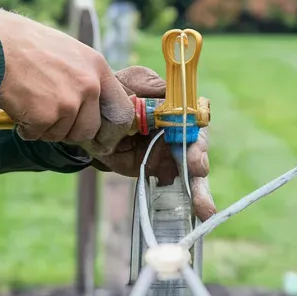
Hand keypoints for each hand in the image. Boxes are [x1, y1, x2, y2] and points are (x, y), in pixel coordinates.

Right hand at [0, 9, 134, 151]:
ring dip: (43, 127)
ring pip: (60, 134)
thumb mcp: (66, 51)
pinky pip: (36, 134)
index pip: (120, 109)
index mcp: (97, 67)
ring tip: (27, 103)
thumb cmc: (23, 43)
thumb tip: (90, 106)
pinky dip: (24, 128)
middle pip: (88, 129)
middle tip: (49, 118)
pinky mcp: (45, 117)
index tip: (99, 135)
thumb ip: (82, 76)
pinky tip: (16, 106)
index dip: (109, 127)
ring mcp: (68, 103)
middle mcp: (89, 86)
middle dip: (68, 129)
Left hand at [82, 65, 216, 221]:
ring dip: (198, 189)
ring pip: (191, 173)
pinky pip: (174, 187)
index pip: (196, 122)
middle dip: (198, 162)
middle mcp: (180, 134)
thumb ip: (148, 86)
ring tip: (204, 207)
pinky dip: (186, 201)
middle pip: (197, 150)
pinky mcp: (158, 171)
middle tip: (196, 170)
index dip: (196, 134)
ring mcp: (171, 155)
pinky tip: (198, 213)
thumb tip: (167, 95)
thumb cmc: (116, 94)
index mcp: (177, 110)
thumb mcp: (130, 82)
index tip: (193, 146)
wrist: (92, 119)